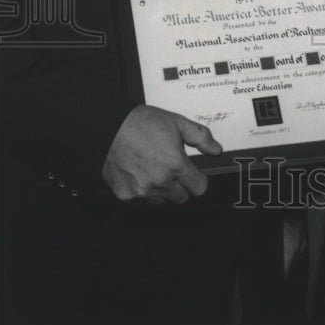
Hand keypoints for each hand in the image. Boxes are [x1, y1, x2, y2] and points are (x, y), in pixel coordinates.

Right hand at [101, 105, 220, 204]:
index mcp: (176, 165)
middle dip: (180, 185)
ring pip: (162, 201)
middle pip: (182, 198)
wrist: (109, 127)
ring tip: (153, 169)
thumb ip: (201, 137)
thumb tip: (216, 150)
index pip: (199, 188)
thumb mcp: (177, 122)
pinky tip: (139, 174)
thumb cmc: (141, 123)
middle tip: (170, 169)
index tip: (192, 173)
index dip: (197, 179)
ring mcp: (142, 191)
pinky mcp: (125, 196)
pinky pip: (142, 202)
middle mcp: (160, 182)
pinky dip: (143, 192)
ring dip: (162, 190)